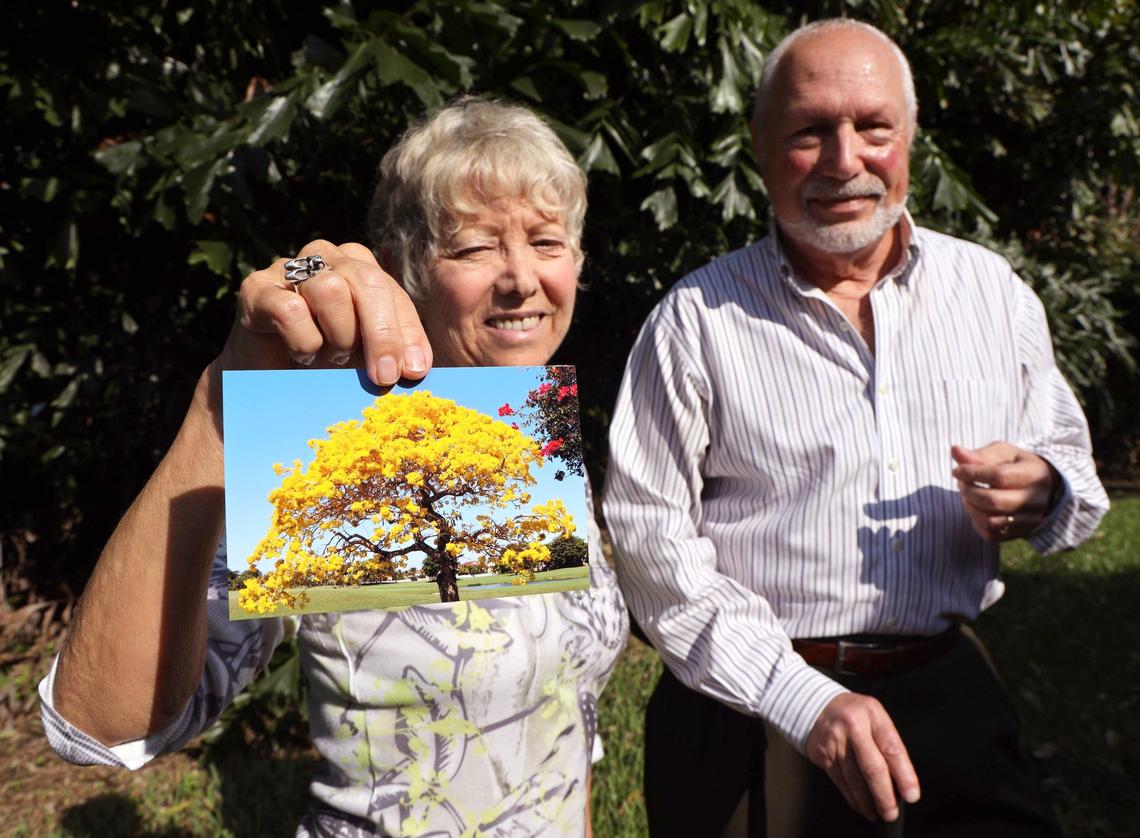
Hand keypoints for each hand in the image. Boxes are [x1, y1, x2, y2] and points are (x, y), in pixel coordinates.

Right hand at [217, 240, 431, 386]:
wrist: (263, 381)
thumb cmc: (323, 364)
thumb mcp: (366, 357)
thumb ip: (392, 352)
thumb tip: (416, 367)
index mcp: (359, 266)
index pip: (393, 292)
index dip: (408, 332)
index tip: (414, 371)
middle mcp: (326, 257)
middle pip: (367, 281)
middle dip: (382, 334)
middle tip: (384, 377)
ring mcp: (288, 268)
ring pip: (331, 290)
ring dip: (339, 335)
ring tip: (332, 359)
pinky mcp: (255, 288)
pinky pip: (290, 309)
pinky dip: (303, 340)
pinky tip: (302, 356)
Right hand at [805, 693, 919, 821]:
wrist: (817, 705)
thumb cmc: (855, 715)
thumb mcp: (875, 718)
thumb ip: (887, 744)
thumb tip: (899, 783)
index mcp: (873, 714)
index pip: (892, 749)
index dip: (904, 775)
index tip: (911, 795)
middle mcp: (853, 726)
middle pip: (872, 768)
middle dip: (884, 796)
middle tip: (891, 813)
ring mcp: (835, 741)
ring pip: (854, 779)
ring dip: (867, 801)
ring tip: (877, 813)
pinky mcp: (823, 754)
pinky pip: (840, 781)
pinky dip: (852, 797)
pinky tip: (860, 805)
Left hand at [951, 443, 1056, 541]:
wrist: (1042, 487)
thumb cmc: (1017, 465)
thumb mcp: (1003, 453)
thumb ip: (980, 455)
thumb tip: (955, 451)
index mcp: (1034, 474)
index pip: (999, 476)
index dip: (973, 473)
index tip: (957, 470)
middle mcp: (1036, 500)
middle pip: (994, 501)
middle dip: (969, 491)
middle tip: (962, 483)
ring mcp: (1030, 520)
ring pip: (992, 521)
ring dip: (971, 508)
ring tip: (967, 495)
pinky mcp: (1021, 533)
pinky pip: (992, 535)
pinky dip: (977, 522)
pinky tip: (976, 509)